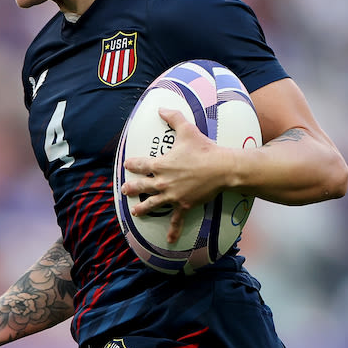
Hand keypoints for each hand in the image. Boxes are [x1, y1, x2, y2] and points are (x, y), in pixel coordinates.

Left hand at [119, 106, 236, 242]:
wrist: (222, 168)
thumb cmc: (204, 149)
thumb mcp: (187, 130)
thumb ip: (173, 118)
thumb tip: (161, 108)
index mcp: (161, 164)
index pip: (141, 164)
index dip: (132, 164)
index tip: (127, 165)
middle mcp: (163, 181)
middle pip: (142, 186)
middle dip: (132, 188)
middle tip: (125, 190)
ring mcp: (173, 195)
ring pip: (153, 204)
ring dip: (143, 208)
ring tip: (136, 212)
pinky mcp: (184, 205)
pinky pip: (177, 220)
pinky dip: (173, 230)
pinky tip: (169, 239)